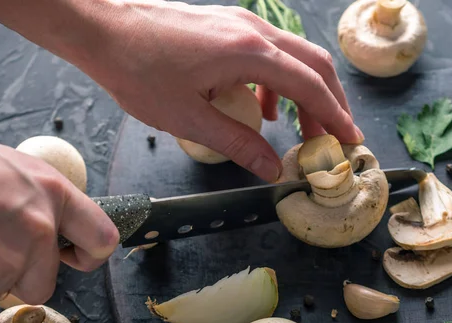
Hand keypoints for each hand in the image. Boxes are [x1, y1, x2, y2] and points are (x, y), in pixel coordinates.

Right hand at [0, 138, 118, 307]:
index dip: (92, 255)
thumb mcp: (26, 171)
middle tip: (3, 245)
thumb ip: (54, 204)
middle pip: (45, 285)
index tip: (76, 255)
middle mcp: (36, 232)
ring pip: (6, 290)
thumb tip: (70, 229)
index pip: (103, 240)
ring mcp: (3, 261)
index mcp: (55, 197)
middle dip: (27, 273)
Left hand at [80, 1, 363, 181]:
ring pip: (294, 57)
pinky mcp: (229, 26)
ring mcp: (242, 24)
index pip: (309, 86)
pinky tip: (263, 109)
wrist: (102, 28)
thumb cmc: (137, 70)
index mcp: (249, 53)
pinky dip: (278, 83)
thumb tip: (271, 169)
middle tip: (333, 138)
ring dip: (305, 93)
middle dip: (329, 103)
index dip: (334, 116)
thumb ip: (237, 143)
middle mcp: (254, 31)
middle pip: (313, 65)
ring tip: (300, 130)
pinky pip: (269, 54)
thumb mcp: (188, 118)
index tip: (349, 140)